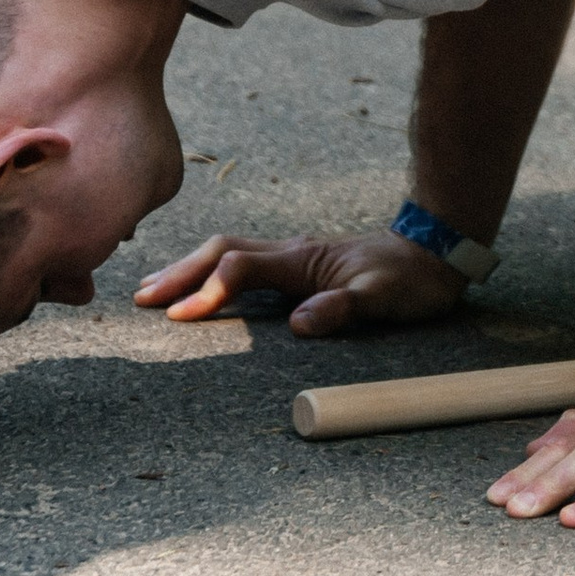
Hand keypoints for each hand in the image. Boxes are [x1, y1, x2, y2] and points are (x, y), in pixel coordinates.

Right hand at [134, 229, 469, 337]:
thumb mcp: (383, 298)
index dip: (209, 292)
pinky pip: (240, 264)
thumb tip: (300, 323)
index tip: (180, 319)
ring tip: (153, 291)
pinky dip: (210, 273)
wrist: (433, 255)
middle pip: (220, 252)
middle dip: (179, 274)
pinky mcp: (296, 267)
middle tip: (141, 298)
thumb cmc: (410, 280)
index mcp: (302, 260)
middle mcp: (290, 253)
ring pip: (227, 254)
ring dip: (188, 270)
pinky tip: (200, 289)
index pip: (239, 270)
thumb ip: (343, 308)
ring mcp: (292, 258)